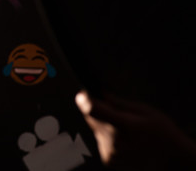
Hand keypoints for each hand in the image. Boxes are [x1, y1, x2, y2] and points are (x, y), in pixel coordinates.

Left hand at [75, 91, 195, 169]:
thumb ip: (119, 103)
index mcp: (126, 126)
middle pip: (92, 119)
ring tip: (126, 132)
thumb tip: (100, 92)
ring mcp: (111, 154)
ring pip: (95, 130)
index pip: (94, 111)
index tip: (83, 94)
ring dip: (104, 127)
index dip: (85, 101)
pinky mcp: (108, 161)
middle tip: (117, 115)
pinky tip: (125, 141)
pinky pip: (100, 142)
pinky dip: (107, 139)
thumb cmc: (162, 132)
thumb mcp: (146, 111)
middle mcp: (115, 142)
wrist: (172, 159)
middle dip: (99, 112)